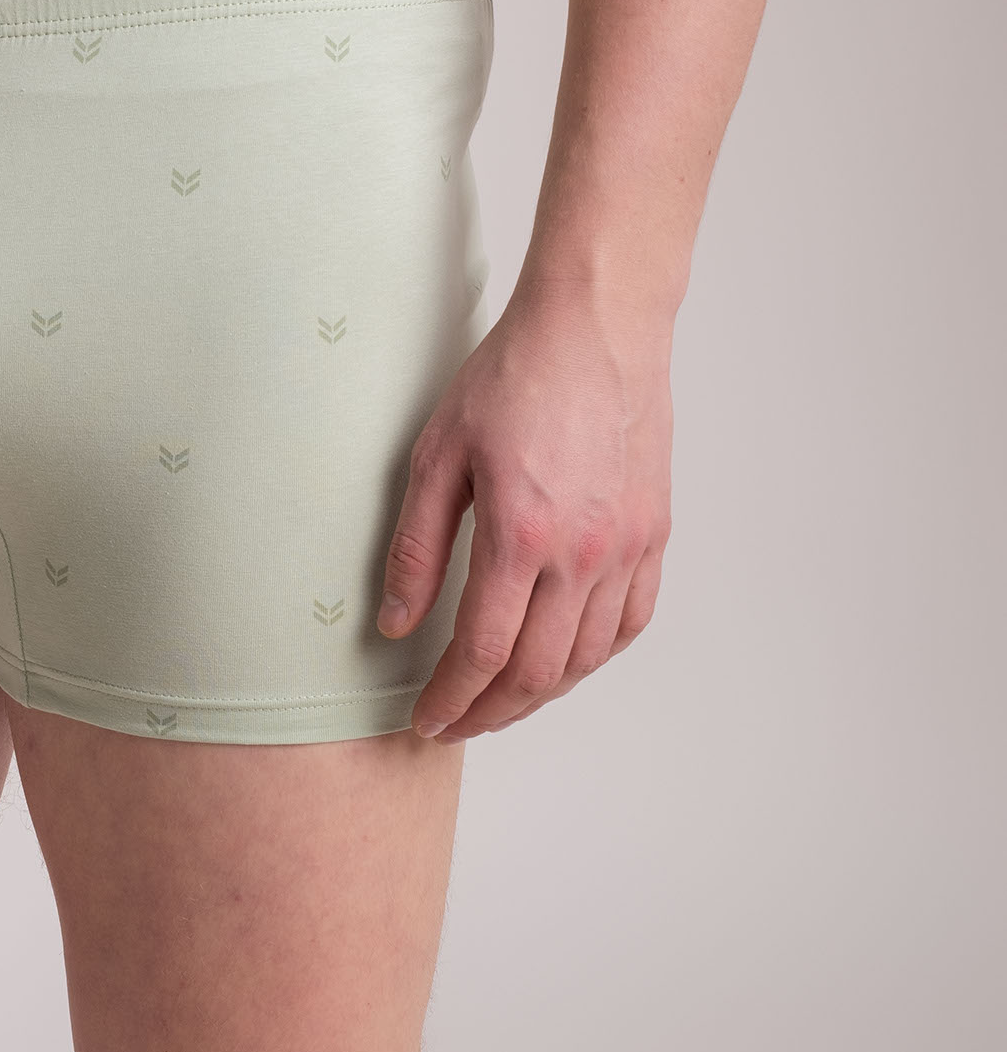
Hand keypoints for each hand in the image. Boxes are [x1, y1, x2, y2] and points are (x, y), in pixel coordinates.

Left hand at [376, 280, 672, 739]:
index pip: (483, 653)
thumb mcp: (438, 452)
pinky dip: (593, 657)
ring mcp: (628, 548)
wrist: (596, 328)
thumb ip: (417, 546)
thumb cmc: (512, 377)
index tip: (425, 720)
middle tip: (454, 723)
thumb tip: (397, 623)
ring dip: (540, 695)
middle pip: (538, 673)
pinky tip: (563, 660)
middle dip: (490, 712)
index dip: (451, 699)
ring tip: (499, 702)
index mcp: (522, 535)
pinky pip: (630, 622)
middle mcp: (584, 554)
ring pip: (587, 658)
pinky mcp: (654, 534)